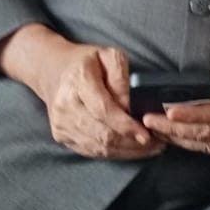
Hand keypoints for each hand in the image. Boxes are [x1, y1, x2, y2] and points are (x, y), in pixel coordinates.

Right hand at [0, 25, 161, 159]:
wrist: (52, 70)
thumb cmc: (86, 61)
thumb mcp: (108, 55)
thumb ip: (121, 76)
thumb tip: (128, 105)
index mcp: (78, 80)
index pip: (103, 109)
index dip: (125, 125)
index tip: (146, 134)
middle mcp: (66, 105)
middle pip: (101, 133)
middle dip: (131, 143)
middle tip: (157, 145)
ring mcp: (61, 123)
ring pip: (98, 147)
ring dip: (126, 152)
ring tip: (149, 149)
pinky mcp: (61, 135)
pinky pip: (91, 151)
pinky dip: (113, 154)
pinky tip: (130, 150)